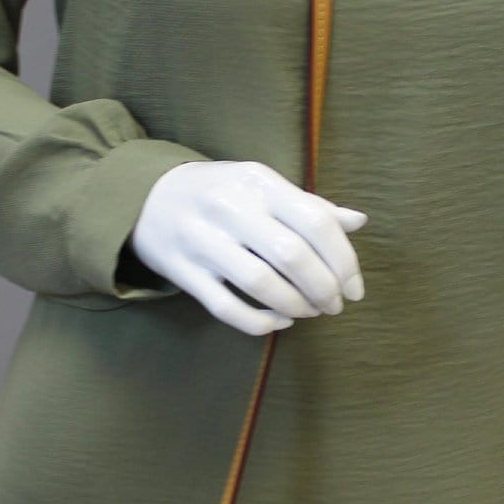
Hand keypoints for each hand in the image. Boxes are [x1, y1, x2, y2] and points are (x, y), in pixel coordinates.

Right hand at [129, 160, 367, 335]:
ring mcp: (202, 241)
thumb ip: (309, 206)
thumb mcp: (262, 186)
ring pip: (260, 284)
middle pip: (291, 255)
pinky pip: (227, 308)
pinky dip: (261, 321)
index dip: (344, 260)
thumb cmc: (220, 193)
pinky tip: (280, 320)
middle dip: (324, 288)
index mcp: (258, 182)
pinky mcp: (182, 272)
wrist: (146, 197)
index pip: (315, 221)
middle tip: (336, 305)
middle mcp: (229, 208)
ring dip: (296, 305)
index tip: (355, 288)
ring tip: (312, 312)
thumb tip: (358, 222)